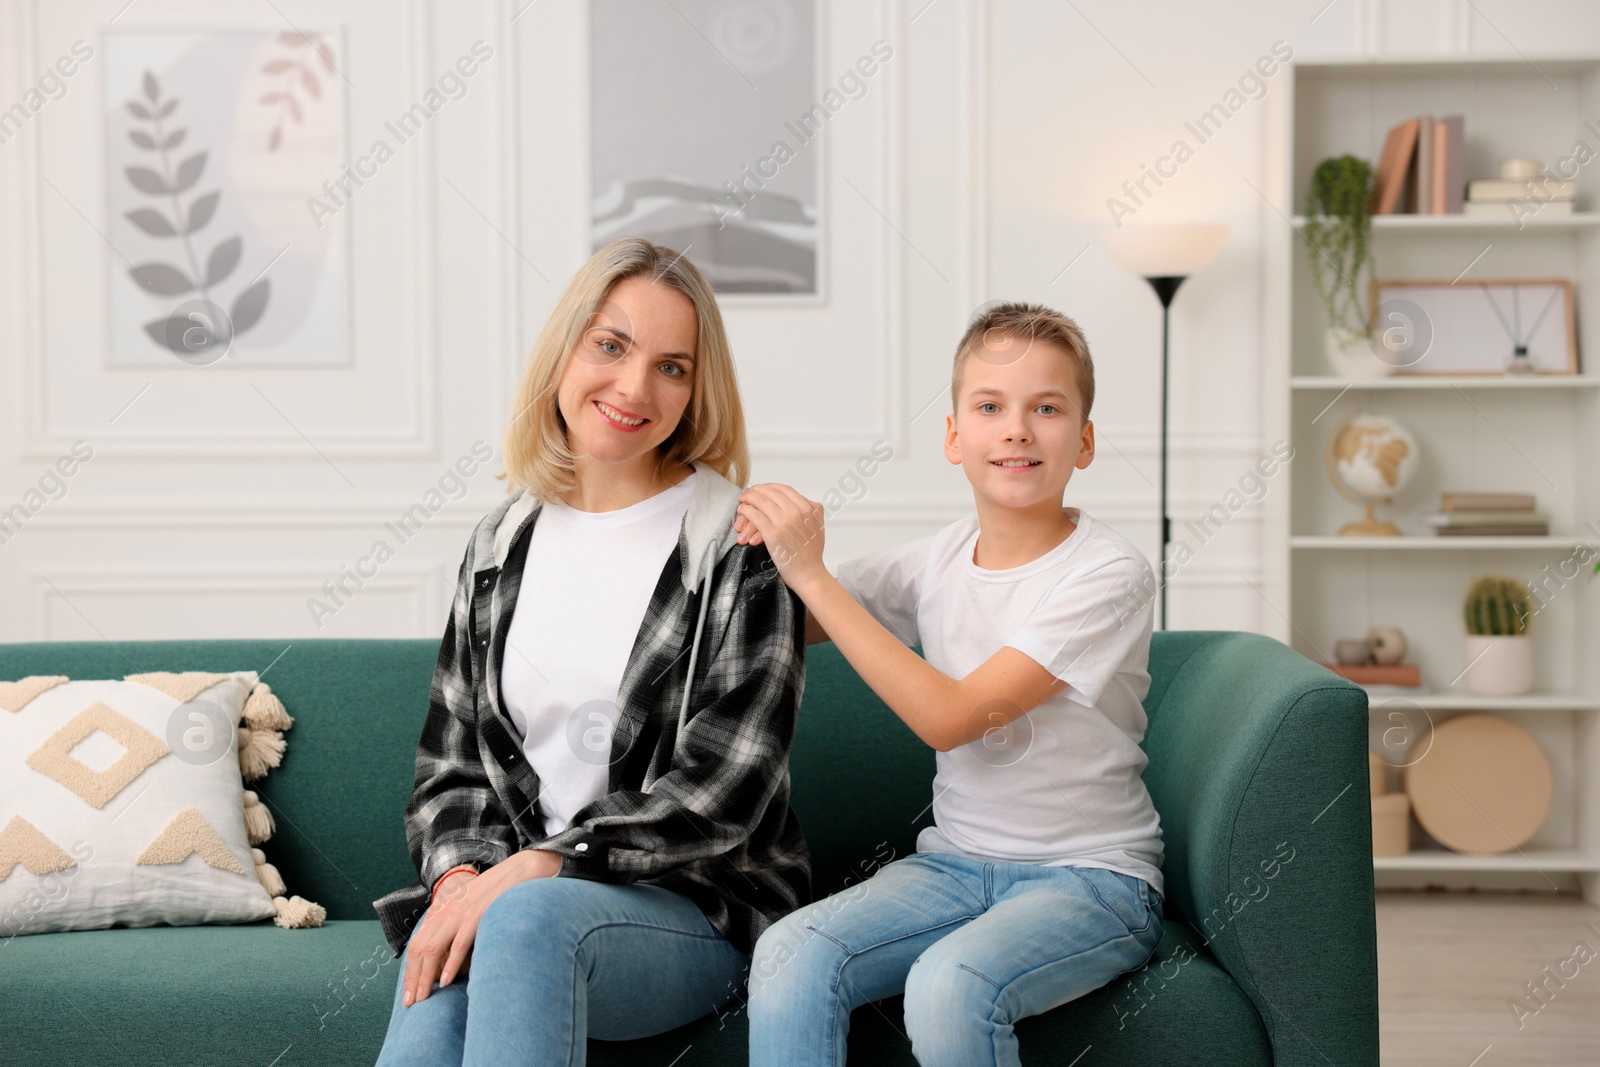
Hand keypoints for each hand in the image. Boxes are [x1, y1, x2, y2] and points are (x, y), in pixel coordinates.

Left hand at [401, 848, 562, 1006]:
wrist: (520, 870)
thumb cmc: (498, 893)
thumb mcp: (471, 906)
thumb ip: (458, 926)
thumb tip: (452, 959)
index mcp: (442, 909)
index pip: (417, 943)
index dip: (410, 970)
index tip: (409, 992)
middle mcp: (446, 910)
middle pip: (420, 949)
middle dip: (412, 978)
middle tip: (411, 1003)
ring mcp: (460, 912)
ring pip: (433, 948)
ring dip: (425, 976)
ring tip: (423, 998)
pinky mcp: (476, 915)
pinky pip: (458, 944)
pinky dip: (450, 964)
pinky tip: (445, 981)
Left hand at [735, 483, 827, 592]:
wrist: (810, 574)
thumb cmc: (812, 554)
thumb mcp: (819, 526)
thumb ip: (814, 511)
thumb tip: (808, 501)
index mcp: (809, 508)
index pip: (785, 489)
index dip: (770, 487)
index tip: (762, 489)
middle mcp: (797, 512)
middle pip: (771, 493)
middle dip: (756, 490)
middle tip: (748, 493)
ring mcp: (784, 522)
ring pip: (761, 501)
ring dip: (748, 498)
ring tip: (742, 500)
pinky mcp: (773, 534)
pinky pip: (755, 515)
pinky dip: (746, 510)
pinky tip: (742, 510)